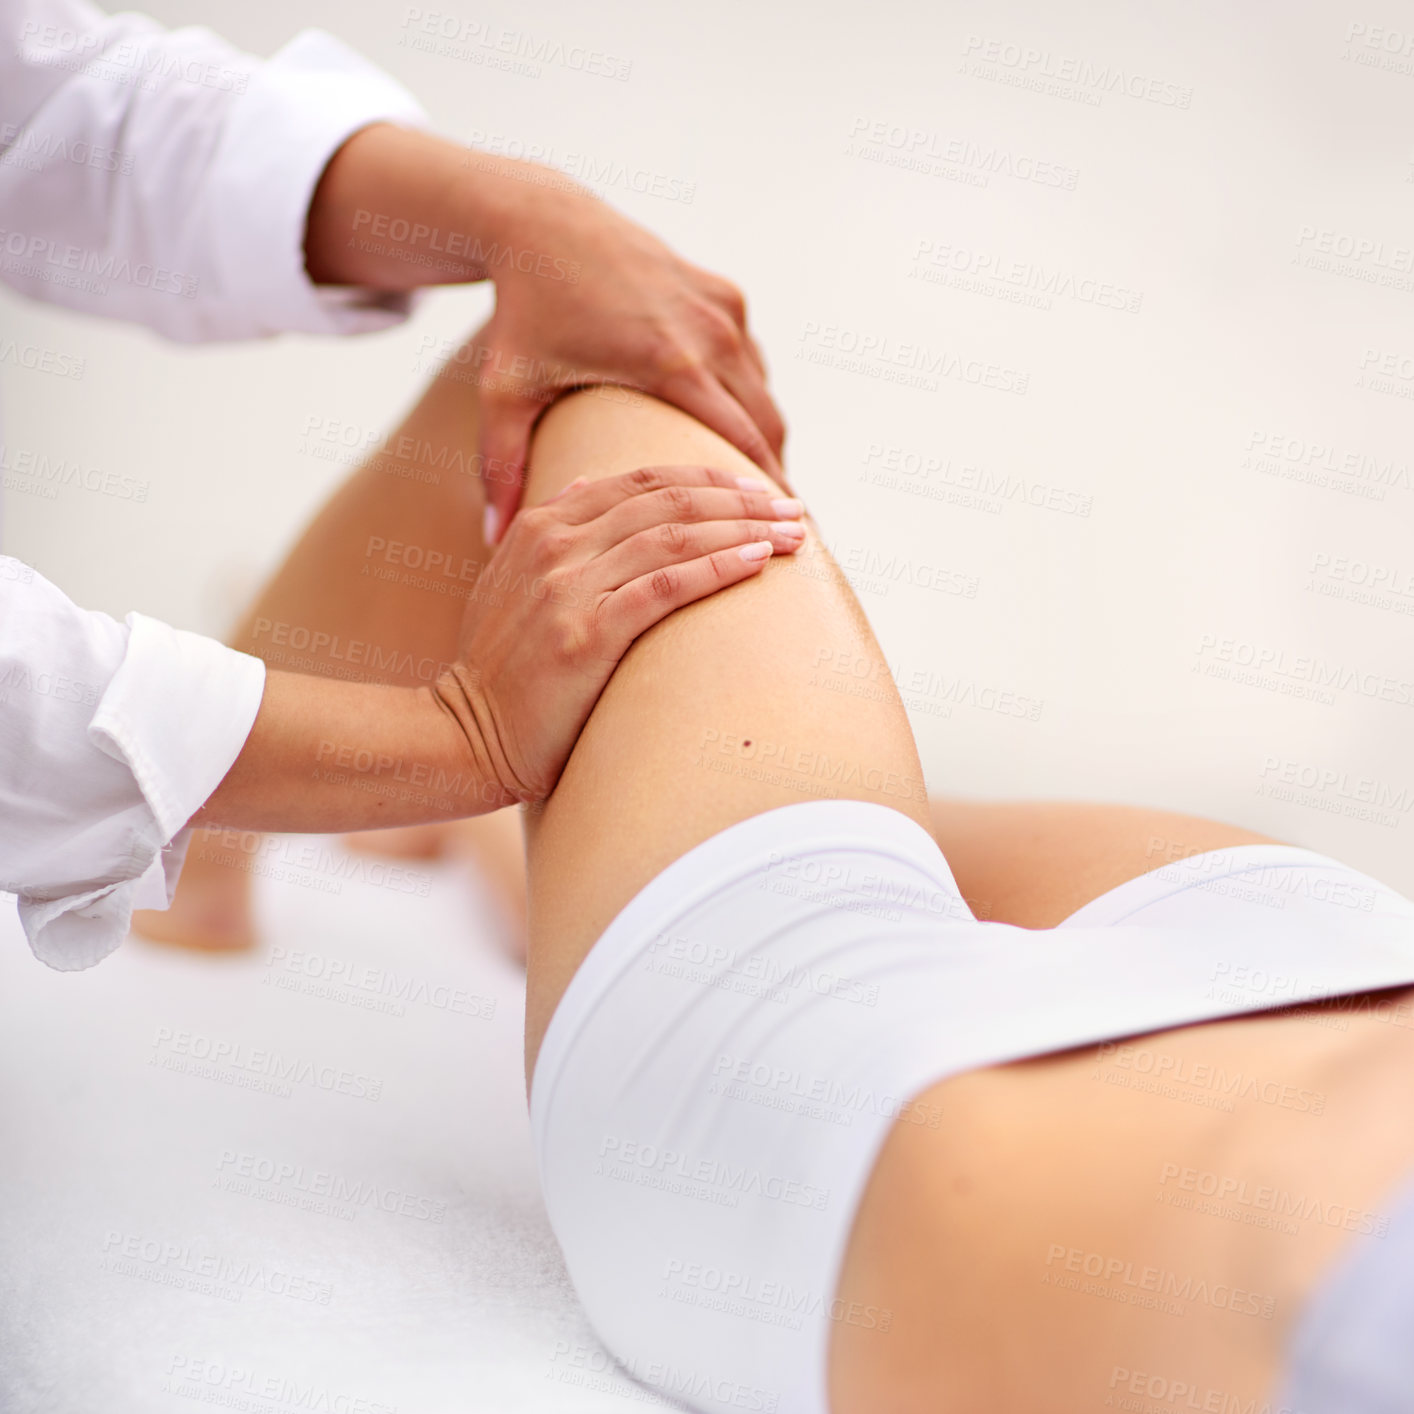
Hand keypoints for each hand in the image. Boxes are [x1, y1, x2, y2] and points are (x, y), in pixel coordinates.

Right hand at [433, 465, 804, 804]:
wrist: (464, 735)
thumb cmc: (501, 670)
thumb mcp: (513, 583)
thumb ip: (552, 535)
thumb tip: (587, 487)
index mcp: (542, 524)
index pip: (642, 479)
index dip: (707, 477)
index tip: (756, 487)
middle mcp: (555, 544)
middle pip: (668, 500)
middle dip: (740, 499)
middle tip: (792, 507)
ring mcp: (568, 587)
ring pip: (675, 536)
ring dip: (744, 529)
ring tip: (792, 535)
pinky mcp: (586, 634)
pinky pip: (667, 585)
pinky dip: (718, 568)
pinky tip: (758, 563)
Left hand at [474, 186, 786, 539]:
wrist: (544, 223)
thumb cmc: (523, 312)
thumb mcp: (504, 389)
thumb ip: (500, 464)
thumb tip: (493, 538)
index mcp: (671, 364)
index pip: (741, 446)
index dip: (764, 495)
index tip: (780, 538)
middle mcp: (710, 334)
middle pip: (767, 427)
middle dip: (773, 480)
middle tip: (772, 531)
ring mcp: (723, 309)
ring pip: (765, 395)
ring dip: (765, 442)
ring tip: (753, 492)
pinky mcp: (725, 293)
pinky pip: (754, 361)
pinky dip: (752, 400)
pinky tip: (734, 436)